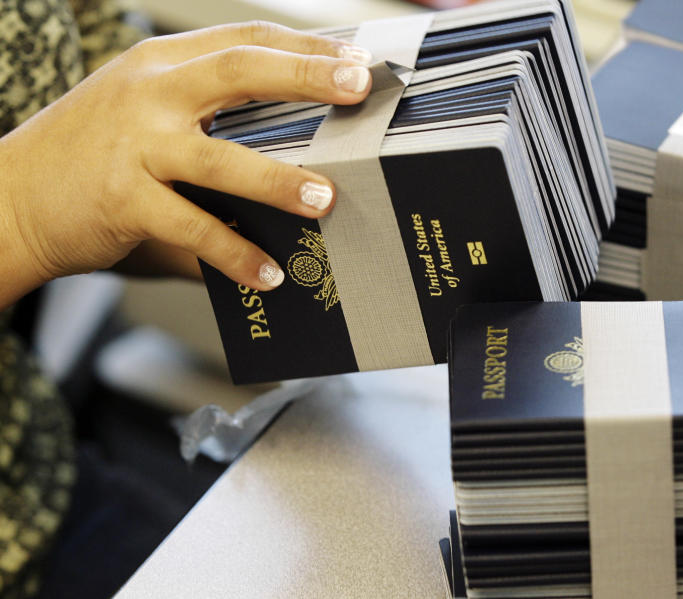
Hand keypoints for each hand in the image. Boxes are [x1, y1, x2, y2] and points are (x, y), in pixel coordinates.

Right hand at [0, 21, 372, 308]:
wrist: (7, 196)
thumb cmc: (90, 155)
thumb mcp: (144, 110)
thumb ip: (209, 114)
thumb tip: (299, 144)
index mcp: (160, 64)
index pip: (244, 40)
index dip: (306, 48)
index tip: (356, 61)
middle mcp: (148, 93)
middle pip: (239, 70)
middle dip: (306, 76)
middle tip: (359, 89)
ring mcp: (133, 145)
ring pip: (219, 157)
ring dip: (278, 180)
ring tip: (325, 199)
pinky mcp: (122, 200)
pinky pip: (192, 228)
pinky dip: (234, 253)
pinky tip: (267, 272)